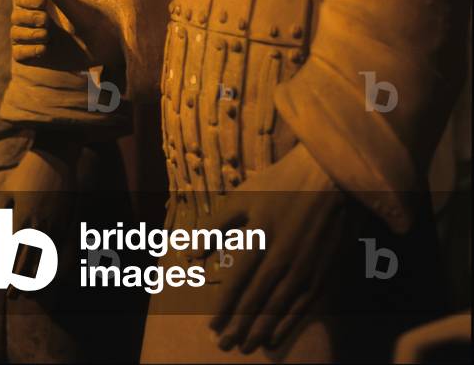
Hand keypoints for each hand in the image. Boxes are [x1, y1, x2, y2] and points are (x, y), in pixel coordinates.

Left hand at [0, 143, 77, 295]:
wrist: (55, 156)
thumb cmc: (27, 172)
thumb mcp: (6, 190)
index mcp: (20, 217)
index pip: (12, 253)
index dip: (8, 272)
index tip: (4, 287)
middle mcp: (38, 224)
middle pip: (28, 260)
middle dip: (20, 281)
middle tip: (13, 297)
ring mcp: (55, 223)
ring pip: (46, 258)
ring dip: (38, 276)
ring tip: (33, 291)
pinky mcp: (67, 219)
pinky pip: (61, 247)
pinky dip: (56, 262)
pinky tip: (52, 273)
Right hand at [11, 0, 122, 69]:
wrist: (106, 45)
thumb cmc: (94, 21)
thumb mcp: (80, 10)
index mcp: (42, 4)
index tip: (43, 1)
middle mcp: (35, 20)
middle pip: (16, 16)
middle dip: (28, 17)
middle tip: (46, 20)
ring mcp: (35, 39)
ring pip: (16, 34)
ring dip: (28, 34)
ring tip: (47, 35)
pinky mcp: (37, 56)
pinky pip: (19, 55)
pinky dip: (27, 51)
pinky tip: (43, 49)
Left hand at [208, 143, 345, 354]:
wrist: (332, 176)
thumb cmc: (282, 183)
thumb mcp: (244, 196)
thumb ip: (216, 226)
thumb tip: (191, 254)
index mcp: (260, 236)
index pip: (237, 282)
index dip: (223, 307)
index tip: (211, 326)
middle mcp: (282, 257)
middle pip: (255, 301)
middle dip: (237, 327)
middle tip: (223, 346)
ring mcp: (305, 267)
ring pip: (277, 309)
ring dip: (258, 331)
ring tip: (243, 347)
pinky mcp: (323, 273)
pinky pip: (301, 308)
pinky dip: (285, 326)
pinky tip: (272, 337)